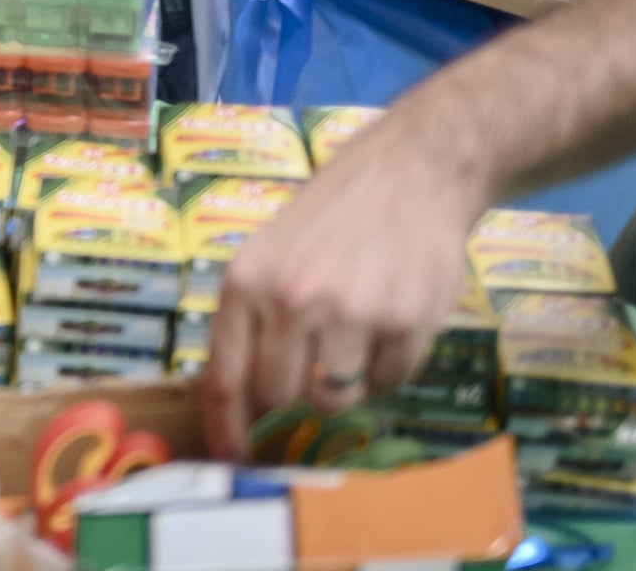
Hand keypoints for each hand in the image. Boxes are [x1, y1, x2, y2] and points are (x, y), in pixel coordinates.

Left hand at [203, 121, 487, 456]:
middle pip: (280, 397)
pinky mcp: (404, 323)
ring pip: (334, 399)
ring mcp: (349, 313)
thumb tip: (244, 399)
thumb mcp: (270, 254)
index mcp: (245, 282)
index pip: (224, 377)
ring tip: (355, 336)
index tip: (232, 460)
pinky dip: (387, 368)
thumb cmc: (333, 216)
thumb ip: (254, 318)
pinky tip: (391, 323)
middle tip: (315, 362)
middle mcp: (291, 300)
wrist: (410, 174)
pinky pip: (387, 383)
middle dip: (294, 395)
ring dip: (344, 384)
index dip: (226, 428)